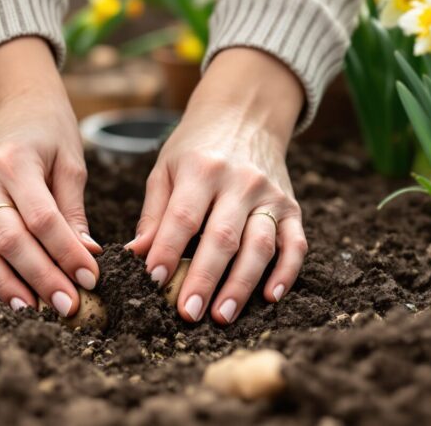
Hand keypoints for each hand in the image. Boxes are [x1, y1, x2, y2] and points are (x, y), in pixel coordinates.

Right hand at [0, 38, 100, 315]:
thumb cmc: (50, 131)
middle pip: (10, 240)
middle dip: (41, 278)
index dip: (66, 254)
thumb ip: (73, 211)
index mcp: (16, 161)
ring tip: (31, 309)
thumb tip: (86, 257)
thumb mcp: (71, 162)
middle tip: (67, 307)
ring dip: (5, 284)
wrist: (12, 103)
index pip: (43, 219)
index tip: (90, 279)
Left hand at [128, 48, 308, 323]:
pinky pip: (294, 244)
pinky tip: (270, 297)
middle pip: (222, 237)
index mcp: (201, 170)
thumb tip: (136, 256)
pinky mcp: (291, 208)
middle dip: (204, 278)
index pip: (182, 217)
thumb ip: (154, 213)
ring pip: (259, 245)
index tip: (153, 281)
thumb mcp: (165, 169)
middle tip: (187, 312)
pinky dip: (286, 273)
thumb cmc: (195, 148)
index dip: (167, 250)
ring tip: (221, 315)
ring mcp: (269, 195)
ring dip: (241, 285)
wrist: (245, 114)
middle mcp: (239, 182)